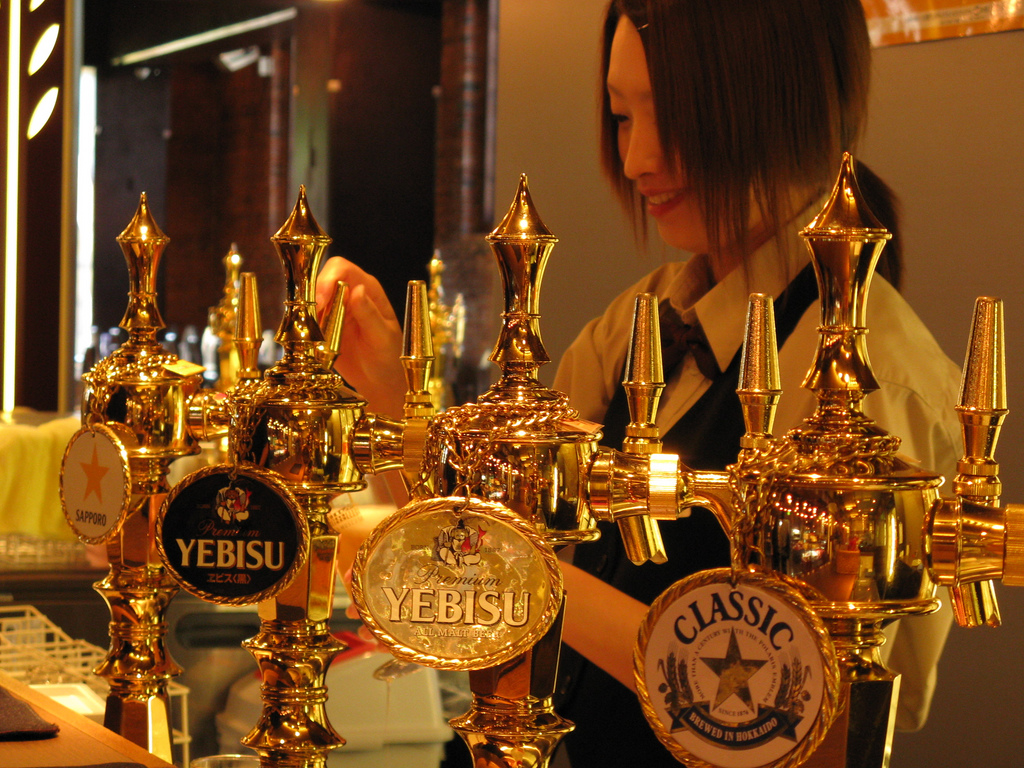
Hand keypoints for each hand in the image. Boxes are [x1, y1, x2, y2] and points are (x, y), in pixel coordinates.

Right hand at [315, 256, 405, 416]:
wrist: (380, 381)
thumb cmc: (389, 357)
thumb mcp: (383, 338)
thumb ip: (370, 315)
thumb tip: (357, 290)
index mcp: (368, 289)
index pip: (342, 269)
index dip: (327, 278)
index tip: (321, 300)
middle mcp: (348, 294)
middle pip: (320, 280)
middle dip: (312, 297)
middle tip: (311, 320)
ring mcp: (333, 310)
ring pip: (309, 299)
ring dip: (305, 313)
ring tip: (314, 335)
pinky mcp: (322, 326)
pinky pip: (305, 319)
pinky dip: (302, 328)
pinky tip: (311, 342)